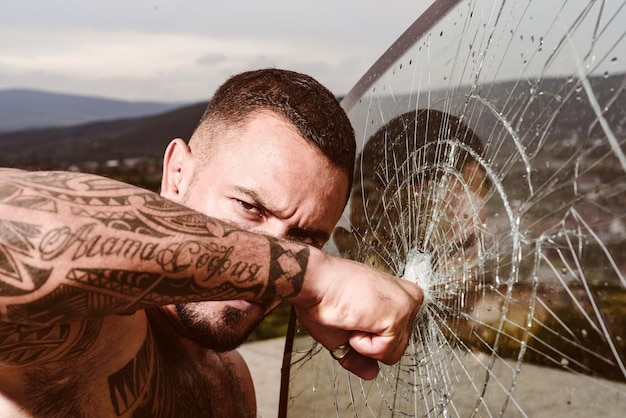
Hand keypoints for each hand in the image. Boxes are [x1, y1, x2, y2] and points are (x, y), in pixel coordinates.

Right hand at [290, 251, 423, 379]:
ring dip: (364, 343)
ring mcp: (407, 305)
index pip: (396, 337)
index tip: (354, 318)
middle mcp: (408, 298)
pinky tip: (355, 318)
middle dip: (369, 343)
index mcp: (397, 297)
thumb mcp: (345, 332)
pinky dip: (363, 344)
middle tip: (351, 318)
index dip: (370, 338)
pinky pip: (384, 351)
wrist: (314, 282)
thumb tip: (371, 373)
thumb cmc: (324, 296)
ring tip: (353, 316)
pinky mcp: (399, 314)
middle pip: (397, 347)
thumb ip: (362, 355)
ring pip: (392, 352)